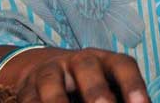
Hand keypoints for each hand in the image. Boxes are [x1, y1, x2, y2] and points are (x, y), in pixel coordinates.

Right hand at [15, 48, 148, 102]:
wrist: (45, 71)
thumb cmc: (90, 85)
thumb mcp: (108, 86)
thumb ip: (121, 97)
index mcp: (105, 60)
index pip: (122, 65)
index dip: (133, 85)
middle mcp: (78, 61)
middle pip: (87, 67)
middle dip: (96, 92)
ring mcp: (50, 71)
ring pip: (51, 81)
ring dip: (57, 102)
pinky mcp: (27, 88)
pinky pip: (28, 98)